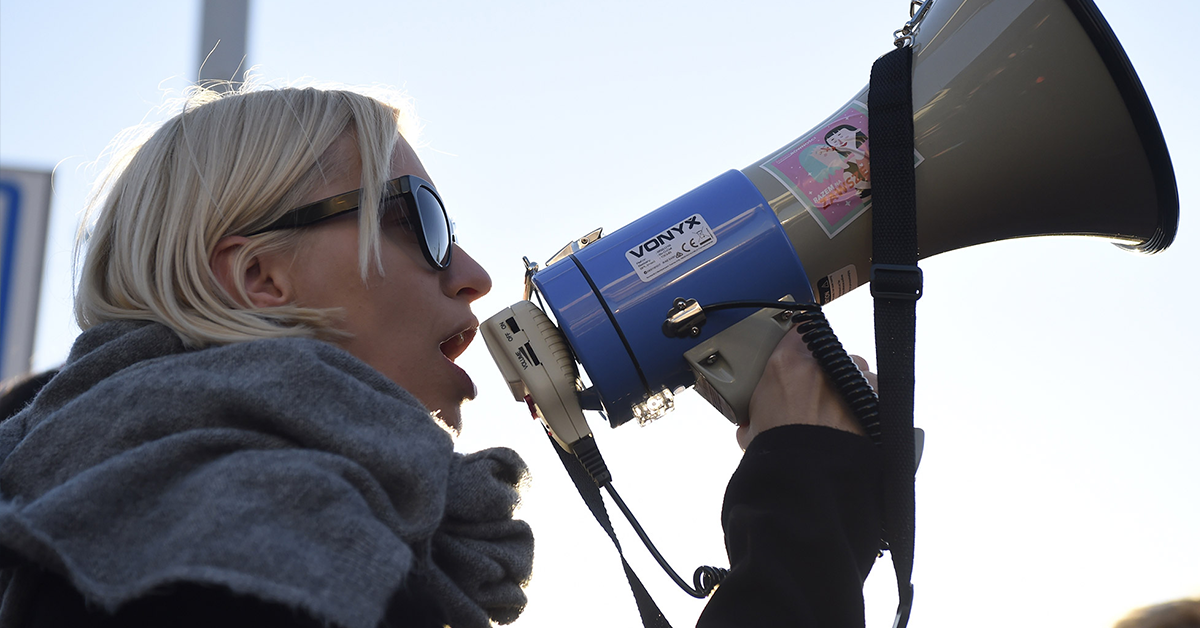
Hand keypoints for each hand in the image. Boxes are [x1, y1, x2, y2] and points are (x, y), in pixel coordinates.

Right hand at [737, 327, 875, 449]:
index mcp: (785, 365)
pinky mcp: (873, 400)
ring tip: (841, 413)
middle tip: (816, 397)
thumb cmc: (779, 455)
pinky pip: (878, 391)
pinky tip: (862, 418)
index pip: (797, 331)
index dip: (800, 341)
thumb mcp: (752, 430)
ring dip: (850, 386)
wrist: (806, 477)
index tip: (801, 350)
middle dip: (825, 372)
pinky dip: (873, 402)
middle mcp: (820, 366)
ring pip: (857, 371)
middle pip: (829, 355)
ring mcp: (849, 381)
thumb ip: (754, 417)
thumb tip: (750, 426)